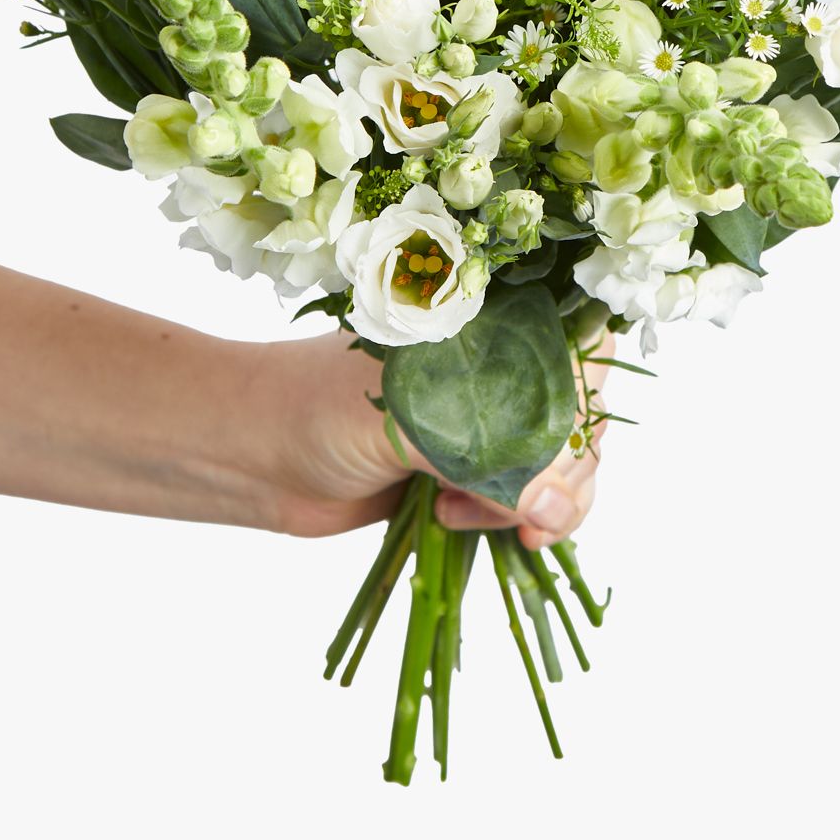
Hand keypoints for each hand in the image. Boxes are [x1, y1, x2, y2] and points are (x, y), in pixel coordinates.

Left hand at [244, 328, 606, 549]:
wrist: (253, 453)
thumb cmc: (317, 407)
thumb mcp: (412, 419)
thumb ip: (488, 454)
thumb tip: (553, 501)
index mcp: (492, 318)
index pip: (585, 350)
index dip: (586, 405)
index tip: (556, 457)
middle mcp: (500, 361)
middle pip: (585, 417)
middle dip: (564, 472)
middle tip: (522, 509)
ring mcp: (489, 417)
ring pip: (565, 467)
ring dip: (537, 504)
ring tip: (468, 512)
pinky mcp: (474, 468)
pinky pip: (531, 500)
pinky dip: (517, 521)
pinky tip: (465, 521)